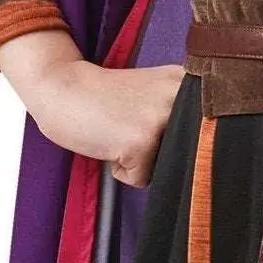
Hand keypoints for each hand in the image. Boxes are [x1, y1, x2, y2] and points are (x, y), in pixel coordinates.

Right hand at [0, 29, 183, 187]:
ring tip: (118, 132)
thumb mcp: (154, 92)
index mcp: (187, 82)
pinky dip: (121, 169)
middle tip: (128, 124)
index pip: (200, 135)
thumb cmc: (105, 97)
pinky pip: (140, 179)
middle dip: (157, 150)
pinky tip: (107, 141)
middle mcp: (179, 97)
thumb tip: (198, 164)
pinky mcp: (140, 143)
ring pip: (164, 167)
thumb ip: (180, 115)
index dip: (172, 137)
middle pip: (184, 152)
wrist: (61, 88)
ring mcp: (159, 120)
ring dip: (140, 160)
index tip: (146, 119)